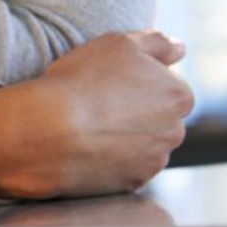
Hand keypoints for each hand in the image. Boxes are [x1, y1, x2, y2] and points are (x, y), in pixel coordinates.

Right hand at [0, 31, 194, 199]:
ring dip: (125, 138)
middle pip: (160, 119)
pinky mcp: (132, 184)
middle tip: (99, 104)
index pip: (169, 87)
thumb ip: (158, 43)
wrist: (47, 131)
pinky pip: (126, 169)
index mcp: (179, 96)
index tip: (111, 83)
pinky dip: (112, 160)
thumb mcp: (119, 44)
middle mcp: (175, 132)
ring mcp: (154, 161)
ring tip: (88, 128)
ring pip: (144, 146)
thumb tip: (180, 48)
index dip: (139, 82)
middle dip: (138, 112)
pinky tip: (87, 148)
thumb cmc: (82, 81)